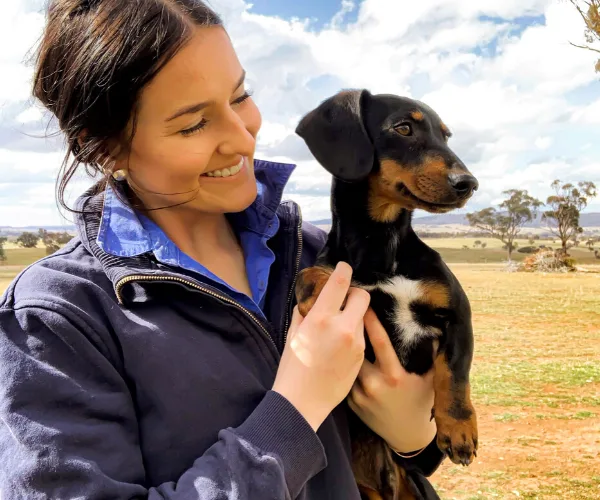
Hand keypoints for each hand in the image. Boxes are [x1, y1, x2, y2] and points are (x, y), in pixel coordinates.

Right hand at [273, 262, 370, 430]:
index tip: (344, 267)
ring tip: (338, 329)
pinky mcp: (362, 356)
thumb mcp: (293, 334)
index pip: (340, 282)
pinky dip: (354, 333)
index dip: (344, 270)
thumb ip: (304, 312)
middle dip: (354, 294)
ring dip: (353, 316)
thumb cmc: (292, 367)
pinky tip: (341, 345)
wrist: (303, 402)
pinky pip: (362, 335)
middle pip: (361, 296)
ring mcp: (356, 342)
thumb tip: (311, 298)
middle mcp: (343, 326)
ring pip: (362, 317)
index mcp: (321, 317)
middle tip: (344, 300)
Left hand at [348, 308, 436, 453]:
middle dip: (352, 330)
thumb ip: (432, 353)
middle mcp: (375, 385)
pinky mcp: (350, 403)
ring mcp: (360, 395)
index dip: (371, 321)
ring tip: (339, 328)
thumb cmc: (420, 400)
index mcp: (395, 376)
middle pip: (357, 349)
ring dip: (344, 347)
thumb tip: (436, 325)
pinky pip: (344, 377)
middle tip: (345, 309)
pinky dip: (342, 365)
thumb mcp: (430, 378)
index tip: (364, 303)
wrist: (406, 435)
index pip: (380, 342)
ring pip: (347, 362)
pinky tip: (338, 352)